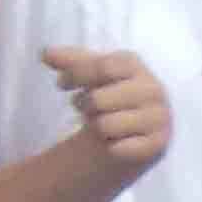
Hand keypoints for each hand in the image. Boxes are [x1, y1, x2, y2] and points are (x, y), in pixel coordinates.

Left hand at [46, 47, 171, 170]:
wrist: (135, 128)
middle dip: (85, 106)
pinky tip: (116, 140)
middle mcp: (152, 89)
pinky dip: (110, 147)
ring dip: (96, 127)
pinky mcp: (157, 144)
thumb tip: (44, 53)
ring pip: (105, 126)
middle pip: (98, 100)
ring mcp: (158, 118)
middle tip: (88, 108)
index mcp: (135, 65)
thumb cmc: (109, 93)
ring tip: (103, 123)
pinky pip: (119, 149)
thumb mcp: (91, 74)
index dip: (75, 76)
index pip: (101, 67)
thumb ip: (70, 62)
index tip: (60, 84)